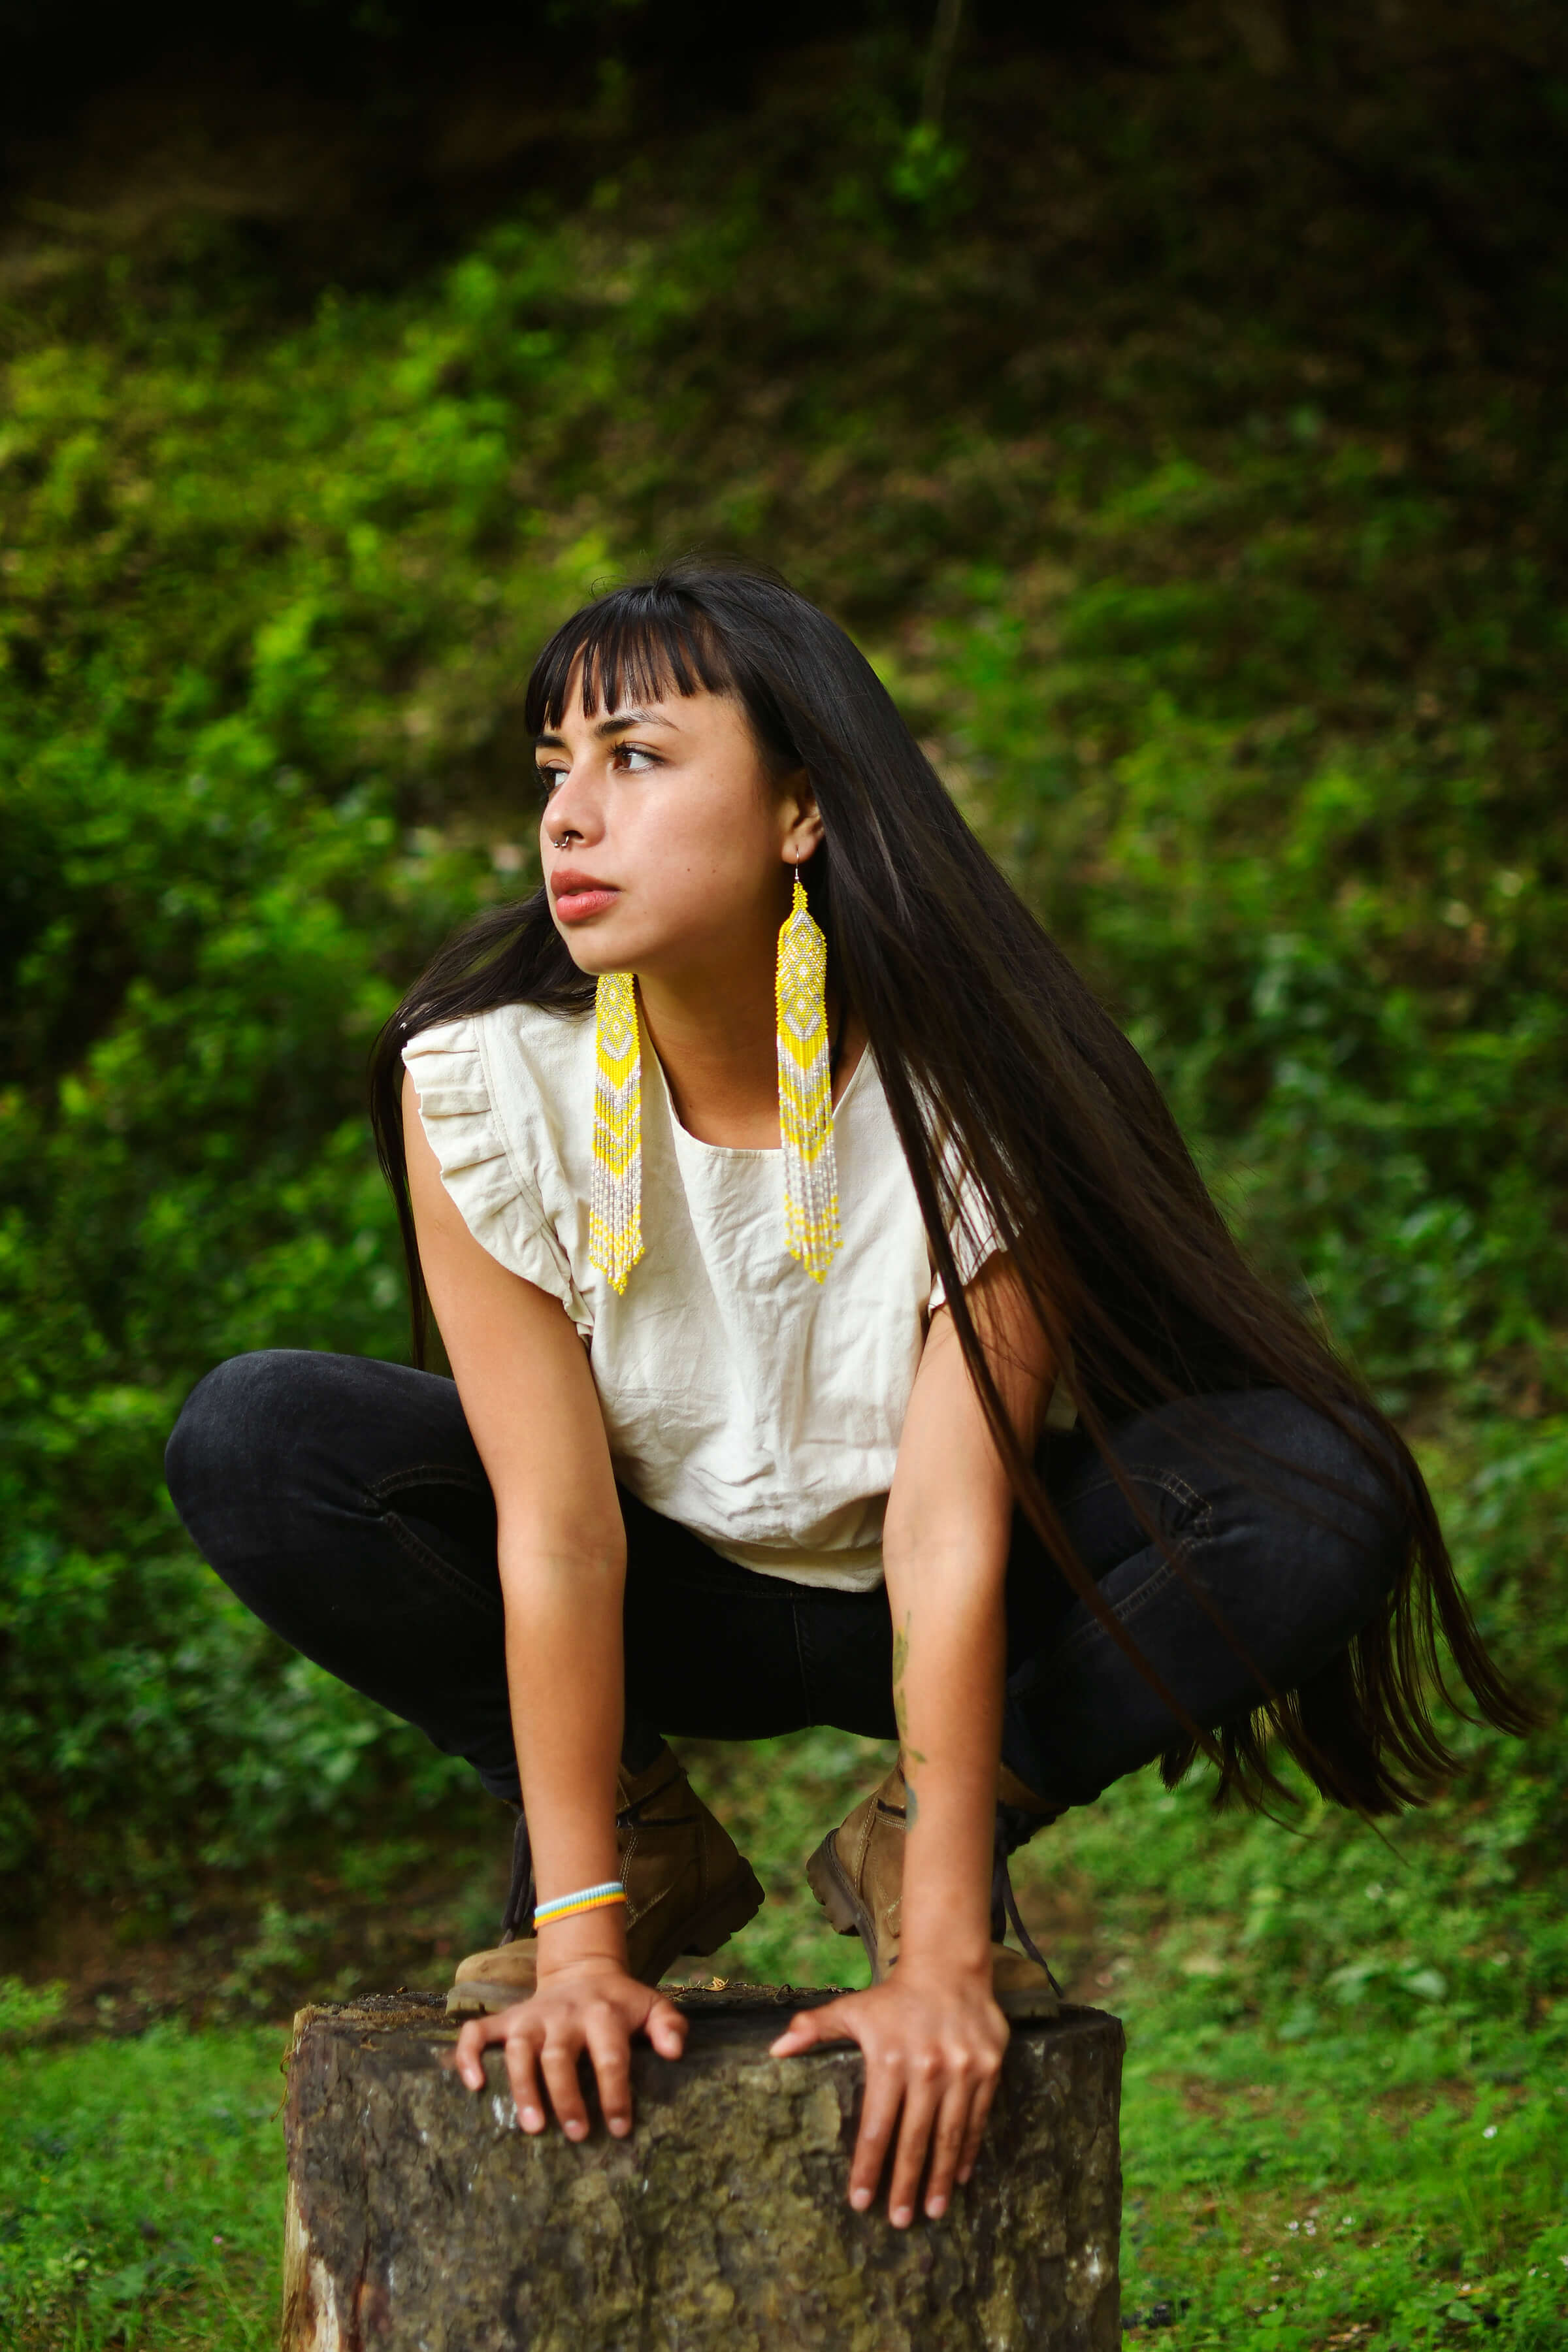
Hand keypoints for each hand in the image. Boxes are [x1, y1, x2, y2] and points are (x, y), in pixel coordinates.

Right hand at [454, 1959, 686, 2140]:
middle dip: (566, 2098)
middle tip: (577, 2135)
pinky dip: (469, 2056)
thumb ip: (669, 2026)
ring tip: (532, 2127)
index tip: (620, 2128)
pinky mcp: (508, 2019)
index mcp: (602, 2014)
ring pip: (520, 2050)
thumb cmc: (620, 2003)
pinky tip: (473, 2086)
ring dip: (523, 2088)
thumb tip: (675, 2052)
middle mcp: (564, 2014)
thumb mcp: (652, 2006)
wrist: (583, 1969)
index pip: (610, 2056)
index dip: (615, 2093)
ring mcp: (532, 2017)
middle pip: (559, 2057)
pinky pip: (478, 2033)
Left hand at [768, 1963, 1007, 2225]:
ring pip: (950, 2135)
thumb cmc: (893, 1997)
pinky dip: (969, 2150)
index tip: (861, 2202)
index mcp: (889, 2059)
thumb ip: (814, 2029)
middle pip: (914, 2139)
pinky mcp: (988, 2069)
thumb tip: (775, 2050)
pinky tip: (960, 2175)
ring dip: (940, 2177)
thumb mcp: (852, 2008)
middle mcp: (927, 2068)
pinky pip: (977, 2118)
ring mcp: (961, 2070)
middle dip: (906, 2185)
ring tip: (933, 2211)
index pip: (876, 2127)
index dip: (868, 2168)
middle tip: (900, 2222)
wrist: (949, 1968)